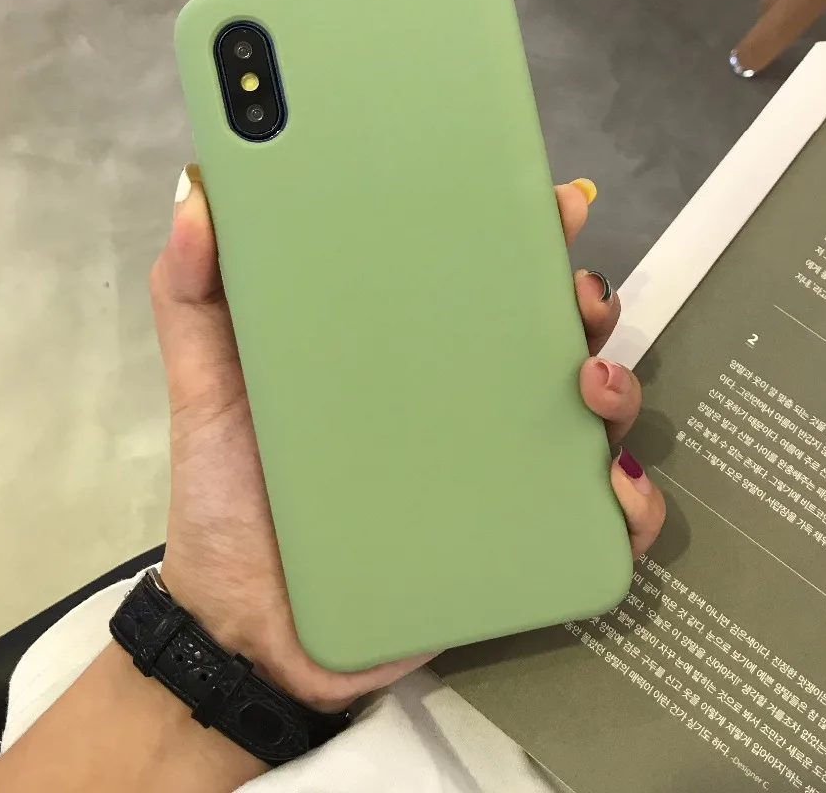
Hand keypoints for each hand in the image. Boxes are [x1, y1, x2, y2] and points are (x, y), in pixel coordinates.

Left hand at [151, 167, 664, 711]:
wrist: (246, 632)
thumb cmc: (233, 498)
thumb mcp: (208, 385)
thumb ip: (194, 295)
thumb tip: (200, 194)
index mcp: (410, 354)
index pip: (481, 281)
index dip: (526, 236)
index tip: (551, 206)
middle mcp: (467, 404)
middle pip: (553, 339)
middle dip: (585, 303)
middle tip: (575, 296)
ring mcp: (499, 475)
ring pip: (592, 419)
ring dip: (618, 388)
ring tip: (589, 385)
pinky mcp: (517, 547)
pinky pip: (599, 523)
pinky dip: (631, 500)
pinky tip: (613, 483)